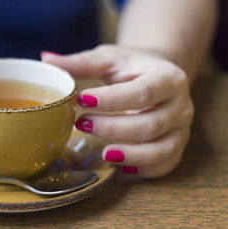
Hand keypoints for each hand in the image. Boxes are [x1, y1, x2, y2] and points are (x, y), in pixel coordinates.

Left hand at [42, 45, 193, 177]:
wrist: (160, 76)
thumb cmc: (131, 67)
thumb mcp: (108, 59)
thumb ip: (80, 63)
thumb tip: (46, 60)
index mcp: (168, 77)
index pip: (142, 92)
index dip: (111, 100)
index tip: (81, 99)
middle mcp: (181, 105)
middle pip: (150, 125)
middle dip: (113, 129)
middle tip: (82, 124)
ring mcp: (182, 129)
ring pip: (161, 150)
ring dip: (129, 154)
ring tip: (102, 153)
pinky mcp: (176, 147)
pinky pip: (163, 165)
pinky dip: (142, 170)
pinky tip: (119, 167)